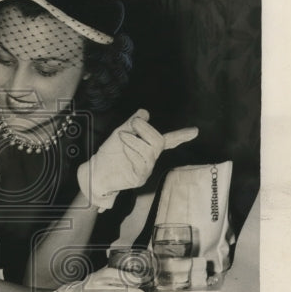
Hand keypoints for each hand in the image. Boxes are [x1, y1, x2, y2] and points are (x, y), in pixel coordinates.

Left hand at [77, 109, 197, 211]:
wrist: (95, 171)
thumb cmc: (109, 153)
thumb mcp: (120, 133)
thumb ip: (132, 123)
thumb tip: (145, 112)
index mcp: (148, 147)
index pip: (169, 140)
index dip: (181, 136)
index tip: (195, 131)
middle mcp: (150, 158)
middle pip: (159, 141)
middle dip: (146, 129)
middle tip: (132, 125)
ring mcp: (146, 169)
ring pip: (150, 151)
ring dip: (134, 140)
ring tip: (122, 137)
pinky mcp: (138, 178)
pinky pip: (141, 163)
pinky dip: (131, 152)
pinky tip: (123, 151)